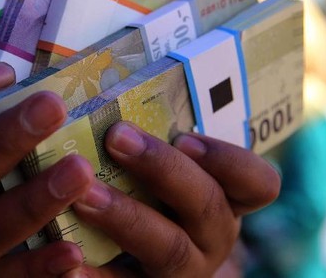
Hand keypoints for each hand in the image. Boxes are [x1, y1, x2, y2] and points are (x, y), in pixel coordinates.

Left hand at [65, 122, 280, 276]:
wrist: (138, 266)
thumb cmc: (147, 196)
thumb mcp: (163, 167)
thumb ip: (150, 131)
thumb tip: (102, 68)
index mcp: (225, 197)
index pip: (258, 183)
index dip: (227, 159)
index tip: (185, 136)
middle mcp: (213, 235)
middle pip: (206, 204)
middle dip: (161, 168)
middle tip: (116, 137)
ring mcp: (184, 269)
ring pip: (167, 248)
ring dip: (124, 216)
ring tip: (82, 195)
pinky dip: (95, 277)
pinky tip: (66, 260)